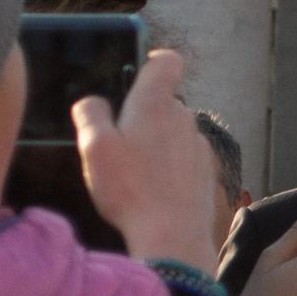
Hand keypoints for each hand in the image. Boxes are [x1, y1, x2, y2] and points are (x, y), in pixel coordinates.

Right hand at [73, 50, 217, 271]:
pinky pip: (184, 156)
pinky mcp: (205, 168)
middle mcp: (183, 116)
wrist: (172, 235)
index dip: (153, 60)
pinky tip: (153, 190)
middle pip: (163, 101)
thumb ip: (90, 115)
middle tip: (118, 145)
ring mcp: (198, 143)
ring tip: (134, 175)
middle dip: (142, 116)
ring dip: (156, 143)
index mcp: (155, 104)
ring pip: (173, 131)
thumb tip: (92, 101)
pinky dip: (170, 166)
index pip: (166, 61)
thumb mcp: (94, 149)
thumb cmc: (130, 190)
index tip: (138, 72)